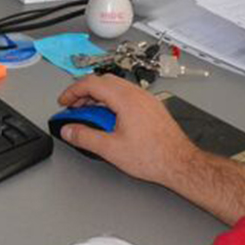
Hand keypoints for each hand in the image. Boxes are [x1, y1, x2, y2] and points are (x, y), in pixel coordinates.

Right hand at [55, 75, 199, 186]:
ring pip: (116, 87)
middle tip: (74, 108)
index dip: (73, 91)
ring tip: (89, 115)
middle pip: (103, 81)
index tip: (64, 102)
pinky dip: (112, 101)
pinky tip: (109, 119)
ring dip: (98, 97)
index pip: (92, 83)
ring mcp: (147, 100)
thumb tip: (68, 131)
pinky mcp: (152, 107)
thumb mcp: (110, 149)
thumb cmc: (154, 156)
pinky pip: (127, 95)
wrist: (180, 163)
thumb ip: (85, 137)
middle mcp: (138, 94)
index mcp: (126, 99)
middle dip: (84, 92)